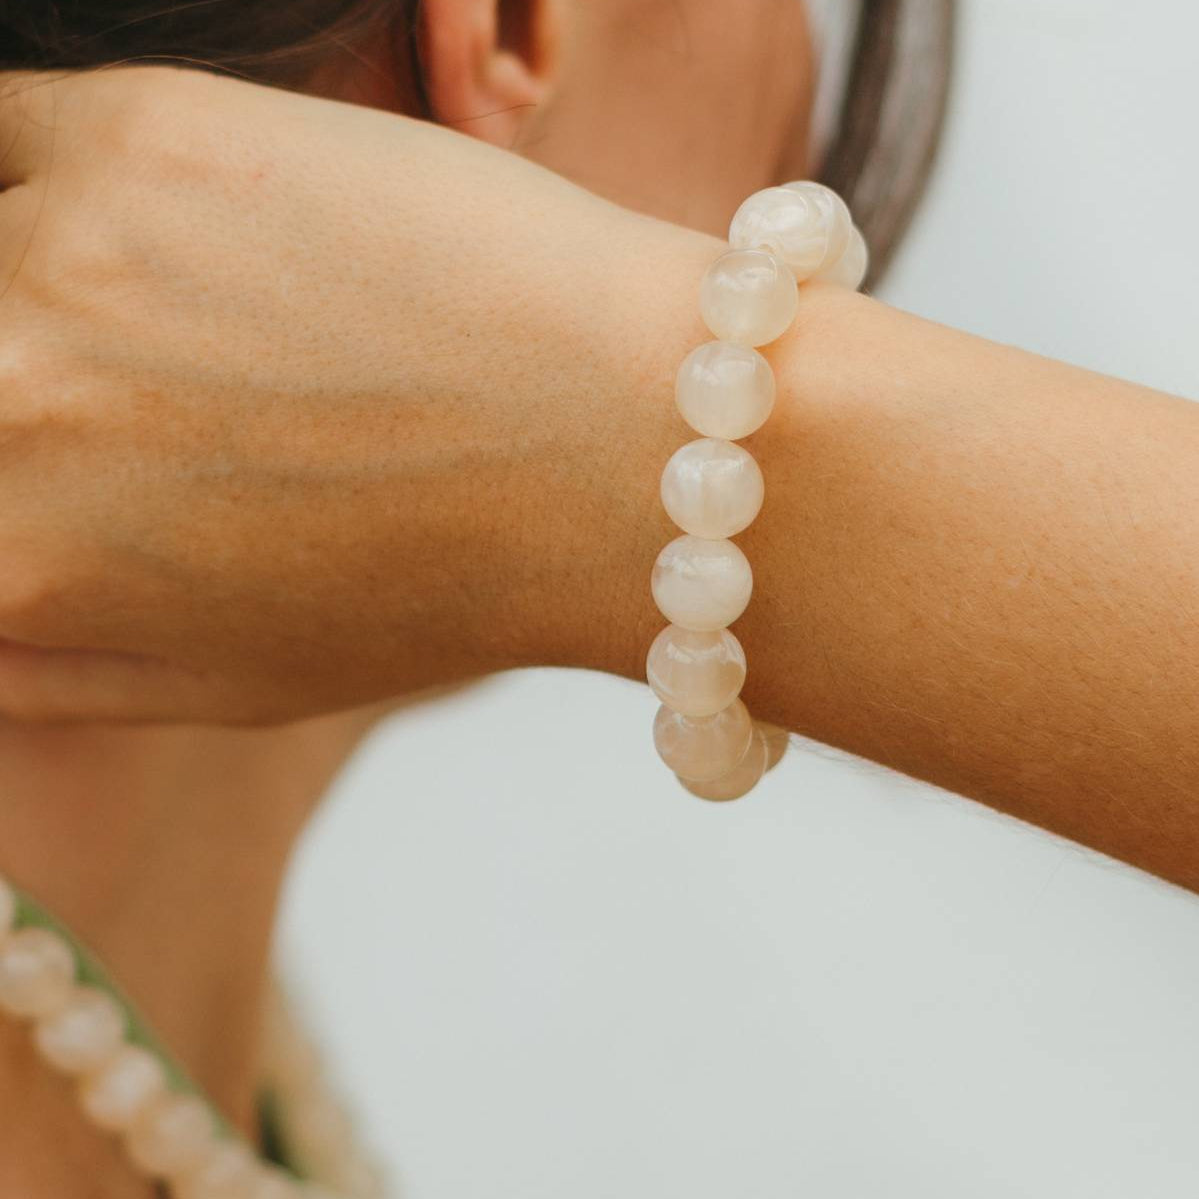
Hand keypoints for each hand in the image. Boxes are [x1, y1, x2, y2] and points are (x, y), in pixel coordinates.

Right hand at [0, 66, 710, 721]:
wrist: (616, 451)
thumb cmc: (443, 582)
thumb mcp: (222, 679)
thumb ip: (35, 657)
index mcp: (9, 565)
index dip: (3, 455)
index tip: (45, 427)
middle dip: (20, 362)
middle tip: (137, 378)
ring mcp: (64, 256)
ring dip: (48, 267)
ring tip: (189, 310)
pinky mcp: (151, 133)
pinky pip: (23, 130)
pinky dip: (75, 175)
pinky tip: (193, 223)